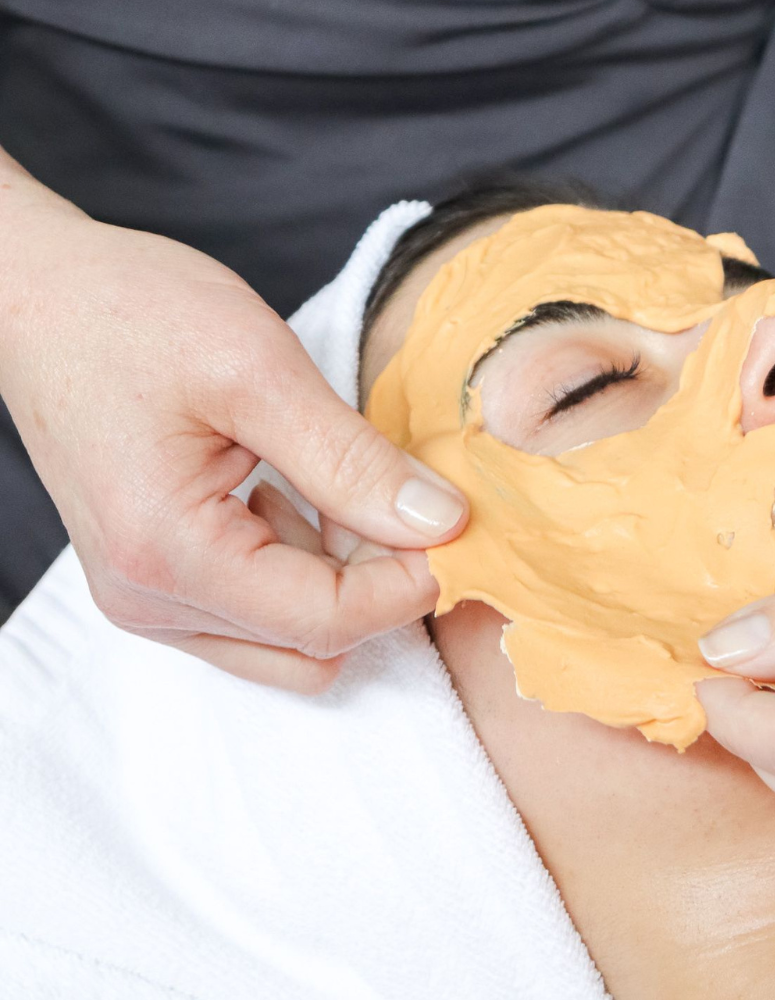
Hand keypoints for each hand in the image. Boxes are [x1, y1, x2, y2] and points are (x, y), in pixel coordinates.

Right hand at [0, 151, 465, 690]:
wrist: (40, 300)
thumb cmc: (130, 316)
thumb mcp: (259, 371)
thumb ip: (353, 461)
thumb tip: (441, 524)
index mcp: (171, 555)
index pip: (327, 621)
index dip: (408, 583)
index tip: (452, 525)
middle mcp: (151, 601)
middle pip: (314, 643)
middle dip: (378, 586)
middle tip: (400, 500)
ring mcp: (149, 601)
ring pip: (292, 641)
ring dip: (342, 580)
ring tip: (340, 489)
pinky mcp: (158, 585)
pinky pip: (260, 617)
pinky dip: (304, 573)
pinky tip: (301, 501)